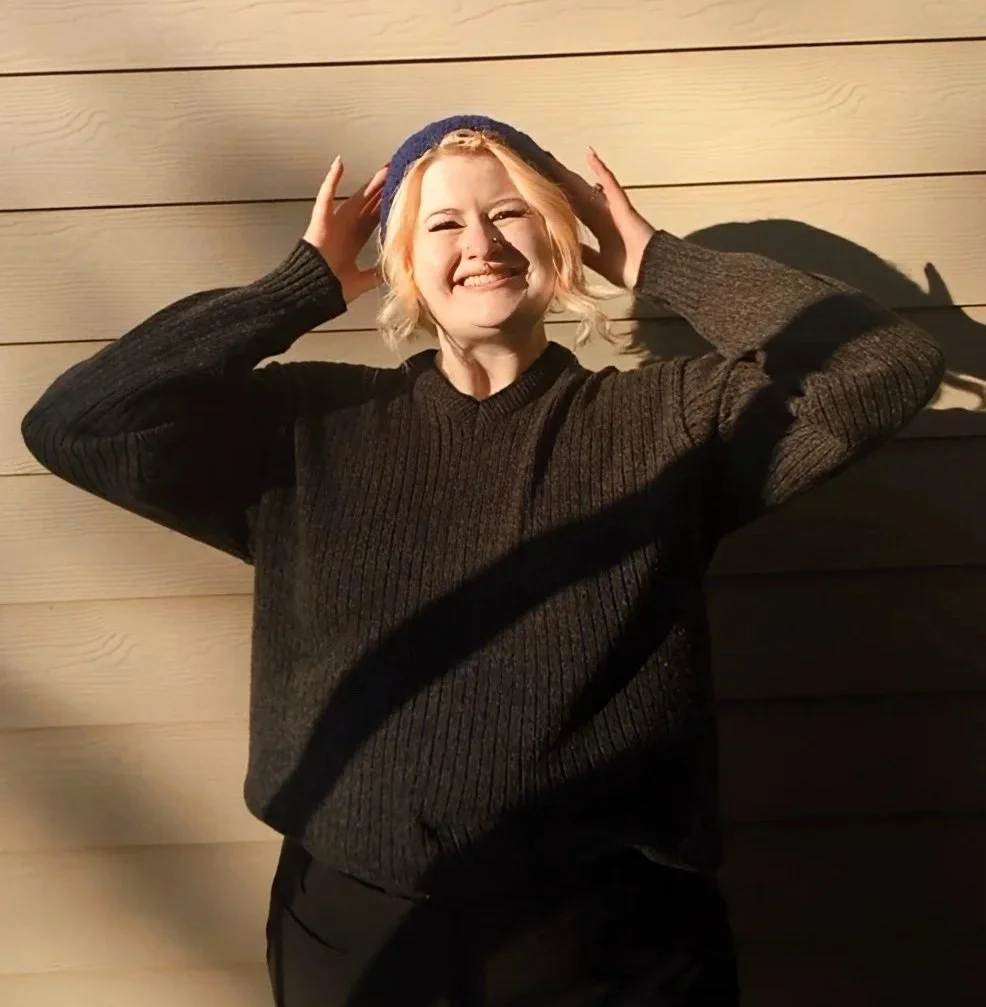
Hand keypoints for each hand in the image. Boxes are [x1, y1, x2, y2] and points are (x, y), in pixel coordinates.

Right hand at [303, 157, 387, 303]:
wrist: (313, 293)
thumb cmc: (331, 288)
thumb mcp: (362, 281)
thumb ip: (376, 274)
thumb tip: (395, 271)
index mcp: (354, 241)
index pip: (376, 219)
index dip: (388, 207)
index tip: (403, 195)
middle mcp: (346, 229)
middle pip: (370, 205)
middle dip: (384, 191)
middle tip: (399, 174)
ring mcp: (334, 222)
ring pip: (356, 197)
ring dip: (370, 184)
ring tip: (384, 168)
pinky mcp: (321, 219)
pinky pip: (326, 195)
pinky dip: (331, 179)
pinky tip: (339, 163)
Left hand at [546, 148, 654, 290]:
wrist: (649, 273)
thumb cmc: (629, 271)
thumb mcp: (598, 263)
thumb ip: (584, 254)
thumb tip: (563, 249)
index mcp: (598, 230)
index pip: (573, 211)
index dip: (558, 201)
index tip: (542, 191)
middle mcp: (603, 216)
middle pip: (576, 195)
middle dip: (559, 183)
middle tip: (542, 166)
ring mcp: (612, 208)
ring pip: (587, 187)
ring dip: (571, 174)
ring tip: (553, 158)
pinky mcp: (621, 204)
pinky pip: (610, 183)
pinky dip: (600, 169)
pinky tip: (590, 155)